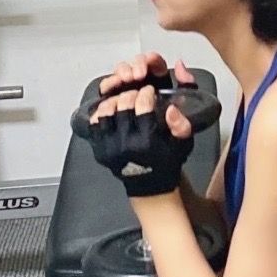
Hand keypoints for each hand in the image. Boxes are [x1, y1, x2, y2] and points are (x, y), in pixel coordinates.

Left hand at [89, 56, 197, 197]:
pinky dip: (101, 112)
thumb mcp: (181, 145)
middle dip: (131, 94)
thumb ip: (181, 126)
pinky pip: (94, 123)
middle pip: (123, 105)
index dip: (146, 93)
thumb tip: (171, 109)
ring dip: (114, 100)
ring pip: (105, 111)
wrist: (149, 186)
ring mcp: (109, 147)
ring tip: (122, 100)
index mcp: (146, 142)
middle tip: (137, 94)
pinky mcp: (99, 149)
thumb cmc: (166, 162)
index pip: (142, 106)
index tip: (149, 90)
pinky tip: (111, 110)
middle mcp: (125, 144)